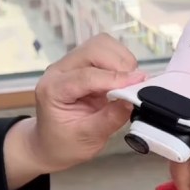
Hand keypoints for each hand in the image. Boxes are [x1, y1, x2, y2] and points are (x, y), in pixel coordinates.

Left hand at [26, 33, 145, 174]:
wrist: (51, 144)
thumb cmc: (64, 144)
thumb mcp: (88, 138)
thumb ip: (110, 119)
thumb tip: (132, 101)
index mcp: (53, 89)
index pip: (87, 75)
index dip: (115, 78)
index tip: (138, 85)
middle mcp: (59, 70)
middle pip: (94, 49)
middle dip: (118, 64)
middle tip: (134, 86)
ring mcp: (71, 64)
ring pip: (101, 44)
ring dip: (121, 60)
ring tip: (129, 84)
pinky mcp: (84, 65)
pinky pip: (106, 51)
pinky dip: (120, 62)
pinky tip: (123, 81)